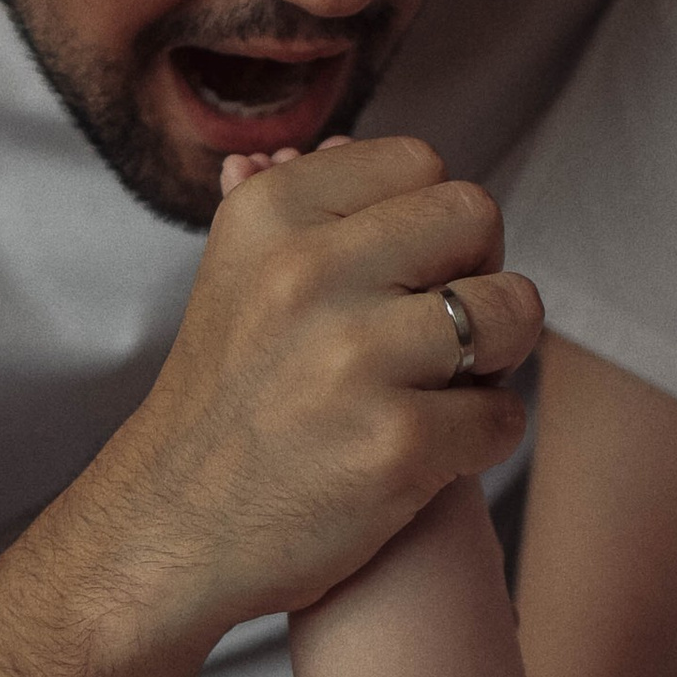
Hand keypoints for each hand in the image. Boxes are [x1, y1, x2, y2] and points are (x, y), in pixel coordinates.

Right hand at [85, 137, 542, 645]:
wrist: (165, 533)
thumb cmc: (224, 406)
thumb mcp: (235, 277)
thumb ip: (299, 209)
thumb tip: (349, 143)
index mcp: (273, 216)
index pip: (422, 162)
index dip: (433, 221)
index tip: (408, 272)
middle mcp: (309, 273)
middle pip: (478, 220)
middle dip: (477, 275)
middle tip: (441, 330)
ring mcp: (355, 360)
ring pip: (511, 312)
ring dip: (498, 355)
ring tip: (447, 384)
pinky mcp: (396, 446)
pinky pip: (504, 414)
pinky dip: (482, 437)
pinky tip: (430, 450)